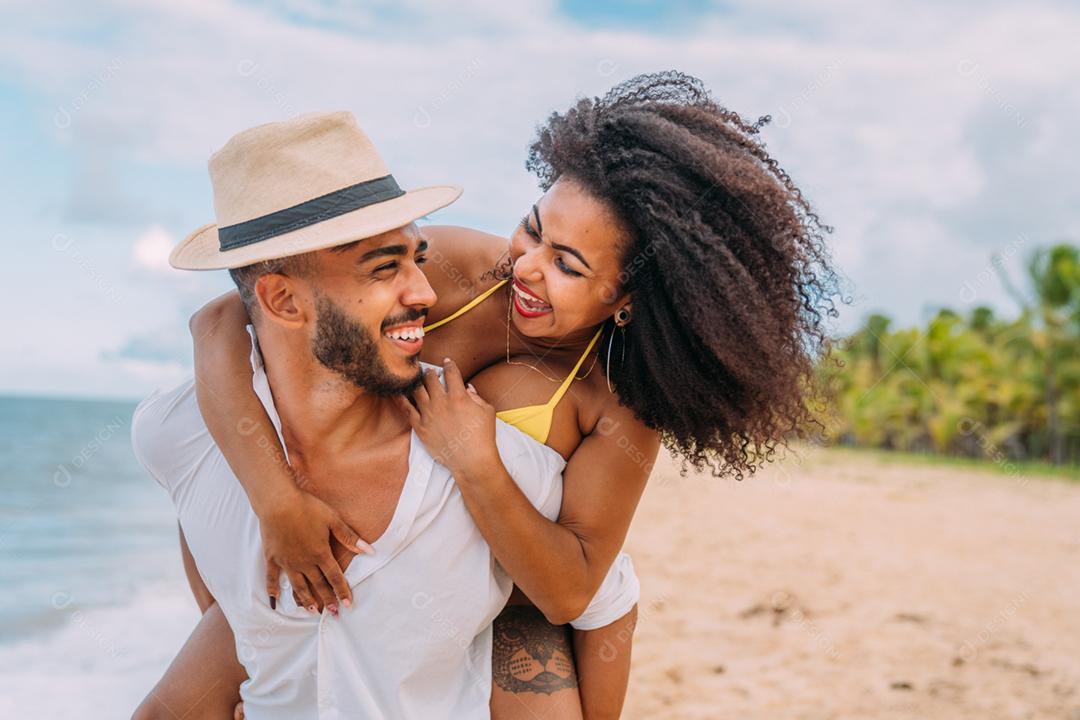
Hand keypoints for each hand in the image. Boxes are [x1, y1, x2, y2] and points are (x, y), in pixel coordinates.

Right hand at [260, 488, 373, 613]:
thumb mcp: (333, 519)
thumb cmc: (307, 507)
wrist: (278, 502)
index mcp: (320, 553)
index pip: (335, 577)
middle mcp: (304, 562)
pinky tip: (276, 600)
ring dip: (306, 600)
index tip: (348, 605)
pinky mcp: (272, 557)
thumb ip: (349, 537)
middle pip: (318, 585)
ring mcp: (287, 562)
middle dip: (327, 600)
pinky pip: (272, 578)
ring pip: (298, 586)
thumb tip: (369, 551)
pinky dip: (273, 590)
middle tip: (333, 614)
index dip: (342, 592)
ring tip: (312, 612)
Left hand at [401, 358, 498, 474]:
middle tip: (429, 370)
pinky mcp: (420, 427)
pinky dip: (401, 399)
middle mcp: (441, 402)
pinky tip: (397, 392)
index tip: (447, 362)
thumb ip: (476, 396)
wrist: (472, 461)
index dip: (449, 364)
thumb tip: (467, 388)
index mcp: (458, 396)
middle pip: (430, 379)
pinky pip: (407, 409)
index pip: (451, 373)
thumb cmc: (483, 436)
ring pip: (417, 391)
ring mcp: (429, 415)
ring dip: (417, 382)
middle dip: (430, 372)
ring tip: (415, 378)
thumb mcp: (487, 411)